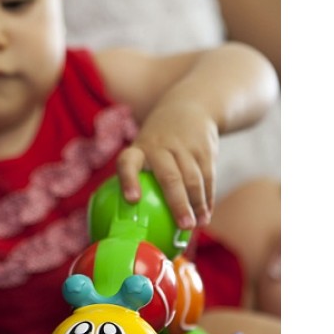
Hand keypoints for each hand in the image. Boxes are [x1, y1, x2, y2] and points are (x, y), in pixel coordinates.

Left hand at [115, 101, 217, 229]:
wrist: (191, 107)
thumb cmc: (157, 143)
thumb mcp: (142, 149)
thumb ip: (137, 177)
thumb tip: (125, 222)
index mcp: (140, 149)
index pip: (128, 162)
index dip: (129, 180)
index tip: (132, 199)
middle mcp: (161, 147)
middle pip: (170, 177)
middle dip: (177, 203)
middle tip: (183, 226)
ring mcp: (185, 147)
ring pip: (193, 179)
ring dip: (196, 205)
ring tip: (195, 226)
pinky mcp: (205, 150)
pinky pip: (208, 178)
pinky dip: (207, 200)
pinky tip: (205, 217)